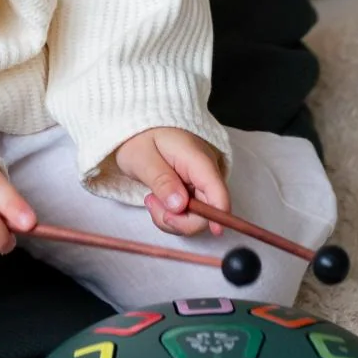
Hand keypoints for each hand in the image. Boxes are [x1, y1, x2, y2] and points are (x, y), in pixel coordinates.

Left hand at [115, 127, 230, 237]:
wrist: (138, 125)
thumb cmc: (139, 137)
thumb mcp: (142, 158)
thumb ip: (162, 181)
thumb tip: (179, 206)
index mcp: (197, 159)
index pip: (217, 191)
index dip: (219, 214)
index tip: (213, 232)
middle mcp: (205, 171)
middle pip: (209, 209)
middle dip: (180, 219)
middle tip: (152, 205)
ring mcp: (200, 180)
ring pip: (197, 214)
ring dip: (172, 218)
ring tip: (150, 199)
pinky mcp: (193, 188)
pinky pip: (189, 210)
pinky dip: (173, 214)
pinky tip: (158, 199)